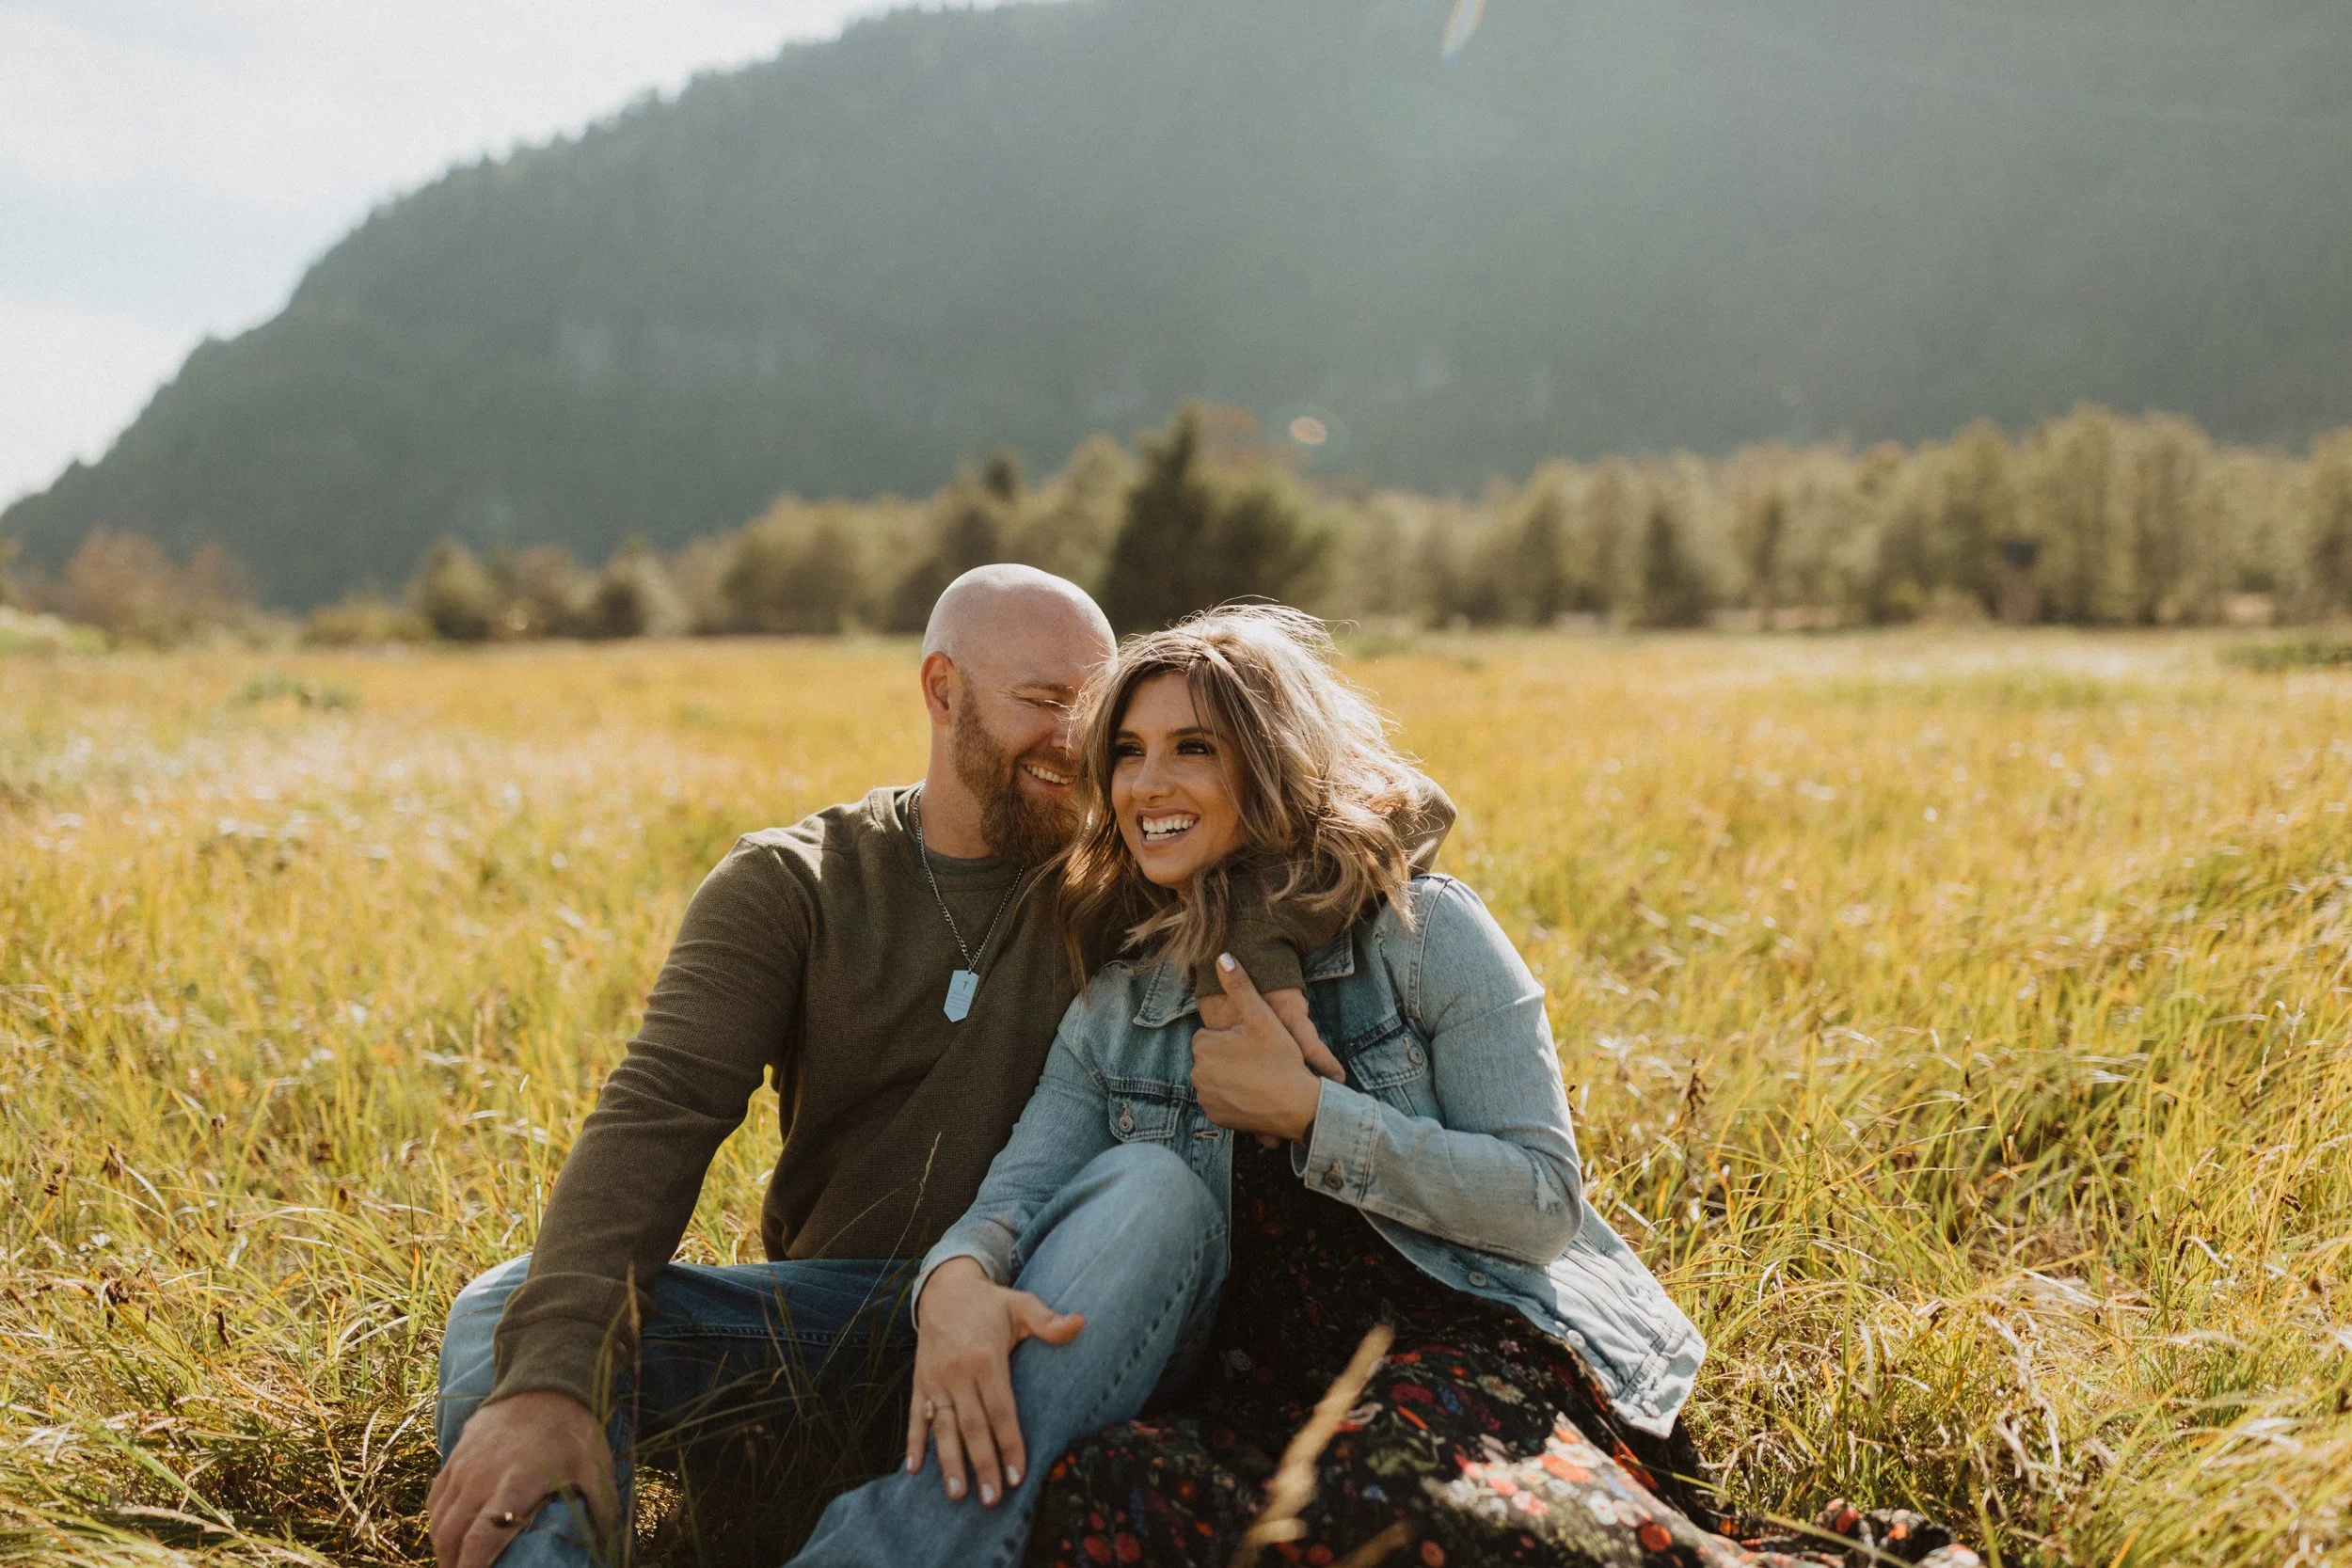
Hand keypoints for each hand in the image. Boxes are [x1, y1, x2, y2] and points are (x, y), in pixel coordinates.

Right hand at [427, 1389, 616, 1567]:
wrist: (543, 1382)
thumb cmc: (572, 1428)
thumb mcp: (594, 1465)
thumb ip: (602, 1506)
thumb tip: (612, 1541)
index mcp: (516, 1483)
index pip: (482, 1536)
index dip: (471, 1567)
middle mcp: (482, 1478)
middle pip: (453, 1534)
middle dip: (452, 1564)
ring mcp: (464, 1466)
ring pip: (439, 1519)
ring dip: (442, 1548)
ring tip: (455, 1564)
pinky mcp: (455, 1457)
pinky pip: (436, 1498)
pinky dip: (437, 1522)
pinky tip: (448, 1535)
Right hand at [907, 1258, 1084, 1506]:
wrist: (944, 1287)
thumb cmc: (990, 1302)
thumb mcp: (1021, 1304)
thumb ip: (1048, 1320)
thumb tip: (1081, 1323)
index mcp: (985, 1358)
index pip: (1001, 1410)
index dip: (1009, 1443)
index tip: (1017, 1476)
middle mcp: (957, 1373)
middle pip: (972, 1426)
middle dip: (982, 1464)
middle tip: (991, 1499)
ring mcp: (935, 1380)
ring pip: (943, 1427)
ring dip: (948, 1462)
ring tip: (956, 1494)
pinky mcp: (920, 1382)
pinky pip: (916, 1415)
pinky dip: (914, 1441)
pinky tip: (914, 1469)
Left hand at [1191, 955, 1326, 1141]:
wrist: (1296, 1106)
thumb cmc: (1281, 1059)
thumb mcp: (1262, 1017)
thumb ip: (1240, 985)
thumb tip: (1222, 956)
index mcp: (1204, 1048)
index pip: (1210, 1037)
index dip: (1234, 1037)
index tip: (1253, 1042)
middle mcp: (1197, 1075)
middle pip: (1213, 1058)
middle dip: (1231, 1058)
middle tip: (1260, 1060)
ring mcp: (1205, 1099)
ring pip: (1217, 1079)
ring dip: (1232, 1077)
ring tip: (1260, 1077)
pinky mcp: (1216, 1117)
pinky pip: (1221, 1101)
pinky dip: (1234, 1098)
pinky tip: (1256, 1094)